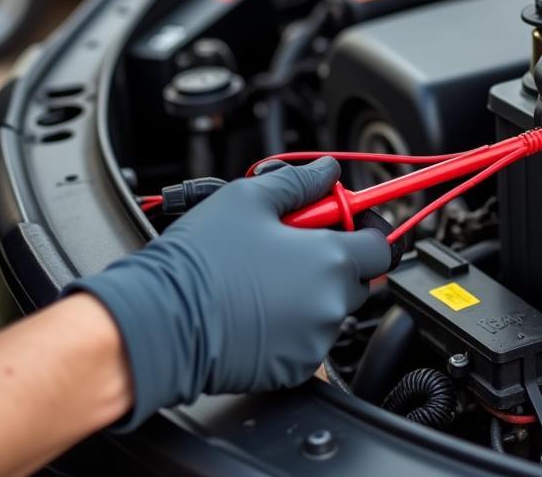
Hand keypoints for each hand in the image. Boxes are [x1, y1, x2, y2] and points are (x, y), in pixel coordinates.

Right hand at [66, 158, 388, 429]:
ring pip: (330, 308)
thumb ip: (299, 181)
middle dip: (335, 258)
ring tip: (267, 273)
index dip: (363, 227)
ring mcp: (313, 342)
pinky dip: (293, 323)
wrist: (161, 322)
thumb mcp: (250, 197)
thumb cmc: (202, 260)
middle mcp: (331, 305)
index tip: (343, 220)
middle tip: (294, 243)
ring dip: (312, 290)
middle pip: (358, 277)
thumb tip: (326, 171)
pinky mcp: (291, 370)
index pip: (381, 245)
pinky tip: (257, 305)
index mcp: (331, 260)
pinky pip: (307, 339)